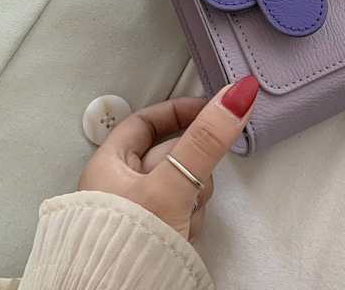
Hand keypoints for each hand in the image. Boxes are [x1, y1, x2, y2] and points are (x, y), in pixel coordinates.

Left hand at [78, 75, 258, 241]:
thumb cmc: (126, 249)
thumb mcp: (173, 183)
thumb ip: (206, 139)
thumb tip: (236, 95)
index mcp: (108, 165)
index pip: (147, 121)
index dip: (179, 111)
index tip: (209, 108)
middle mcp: (120, 186)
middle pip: (172, 153)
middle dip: (193, 163)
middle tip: (198, 173)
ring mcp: (139, 213)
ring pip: (183, 182)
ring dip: (194, 193)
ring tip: (186, 211)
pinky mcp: (156, 235)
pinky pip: (184, 210)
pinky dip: (191, 216)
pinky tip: (185, 231)